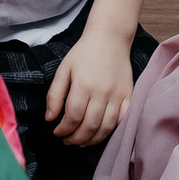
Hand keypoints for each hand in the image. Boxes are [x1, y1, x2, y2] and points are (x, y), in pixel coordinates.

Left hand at [47, 30, 134, 146]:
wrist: (110, 38)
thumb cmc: (83, 53)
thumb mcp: (64, 70)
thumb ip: (55, 95)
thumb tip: (49, 118)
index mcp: (83, 85)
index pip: (72, 117)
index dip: (63, 130)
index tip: (57, 132)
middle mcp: (102, 92)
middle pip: (89, 126)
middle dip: (75, 138)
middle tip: (67, 141)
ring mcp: (118, 95)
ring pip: (106, 127)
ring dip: (92, 139)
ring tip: (81, 141)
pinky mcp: (129, 95)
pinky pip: (122, 120)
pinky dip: (111, 131)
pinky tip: (100, 133)